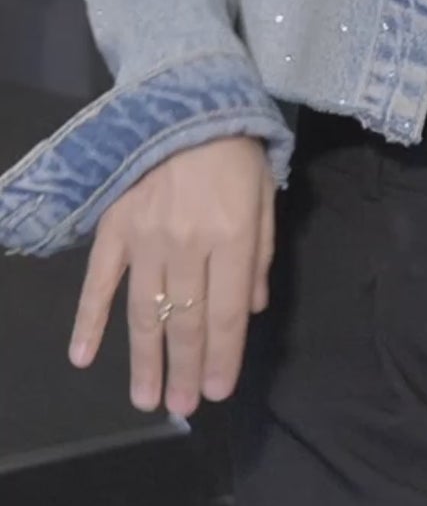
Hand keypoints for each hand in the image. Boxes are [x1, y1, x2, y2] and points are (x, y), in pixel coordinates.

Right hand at [67, 135, 275, 415]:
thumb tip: (253, 310)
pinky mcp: (114, 226)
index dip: (222, 358)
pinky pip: (99, 281)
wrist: (188, 96)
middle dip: (185, 370)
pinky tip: (83, 356)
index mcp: (232, 235)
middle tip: (182, 409)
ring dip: (144, 360)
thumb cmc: (236, 148)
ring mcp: (145, 237)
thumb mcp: (265, 194)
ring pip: (144, 312)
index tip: (217, 393)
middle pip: (186, 321)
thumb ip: (261, 254)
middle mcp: (188, 243)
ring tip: (146, 400)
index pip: (227, 313)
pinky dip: (88, 320)